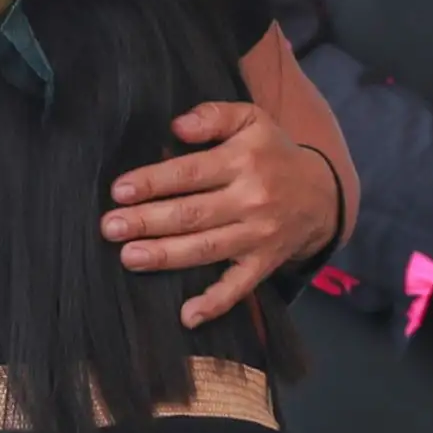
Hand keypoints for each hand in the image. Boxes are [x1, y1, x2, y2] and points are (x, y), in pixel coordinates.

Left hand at [101, 102, 339, 328]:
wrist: (322, 194)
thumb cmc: (272, 153)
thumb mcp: (251, 119)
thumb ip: (213, 116)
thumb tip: (177, 126)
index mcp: (243, 161)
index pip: (190, 173)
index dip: (153, 182)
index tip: (119, 191)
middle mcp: (251, 200)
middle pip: (192, 213)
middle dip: (148, 222)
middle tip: (110, 228)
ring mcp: (258, 236)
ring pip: (206, 249)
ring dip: (166, 256)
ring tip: (129, 257)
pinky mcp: (264, 263)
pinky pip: (239, 287)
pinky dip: (215, 303)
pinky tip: (187, 316)